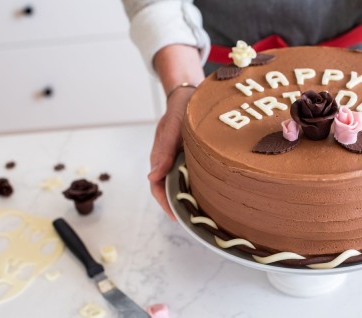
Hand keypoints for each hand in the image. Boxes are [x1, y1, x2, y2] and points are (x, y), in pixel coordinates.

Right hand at [148, 88, 194, 219]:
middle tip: (194, 220)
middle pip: (169, 189)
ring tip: (202, 211)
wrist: (189, 96)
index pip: (158, 188)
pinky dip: (196, 185)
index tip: (177, 218)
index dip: (166, 204)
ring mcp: (178, 160)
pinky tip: (209, 191)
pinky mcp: (189, 156)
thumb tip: (152, 178)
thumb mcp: (172, 129)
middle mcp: (168, 162)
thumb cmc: (179, 111)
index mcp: (160, 157)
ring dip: (188, 197)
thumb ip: (163, 152)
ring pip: (180, 184)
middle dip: (178, 206)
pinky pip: (189, 174)